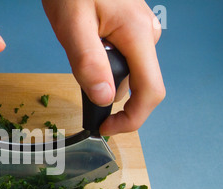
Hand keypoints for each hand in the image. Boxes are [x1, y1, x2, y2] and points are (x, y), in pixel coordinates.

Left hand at [42, 0, 165, 134]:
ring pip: (128, 72)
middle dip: (110, 96)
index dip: (132, 118)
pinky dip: (105, 65)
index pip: (150, 91)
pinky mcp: (131, 29)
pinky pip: (123, 58)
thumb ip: (88, 63)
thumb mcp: (72, 26)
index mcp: (138, 35)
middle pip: (138, 84)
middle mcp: (146, 34)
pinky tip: (87, 48)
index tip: (107, 127)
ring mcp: (140, 31)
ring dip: (105, 78)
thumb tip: (105, 98)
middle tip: (81, 86)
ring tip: (80, 55)